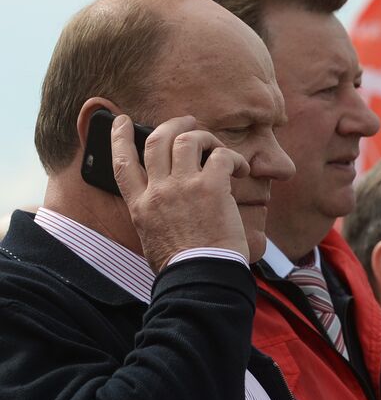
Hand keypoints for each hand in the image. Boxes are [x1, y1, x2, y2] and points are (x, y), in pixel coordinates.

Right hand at [112, 114, 250, 269]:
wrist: (199, 278)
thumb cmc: (183, 266)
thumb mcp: (152, 237)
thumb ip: (155, 214)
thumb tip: (166, 204)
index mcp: (140, 205)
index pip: (121, 163)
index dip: (120, 137)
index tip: (122, 121)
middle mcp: (157, 191)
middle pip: (157, 140)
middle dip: (174, 124)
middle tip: (189, 122)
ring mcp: (183, 187)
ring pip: (188, 139)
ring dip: (207, 138)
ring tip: (220, 150)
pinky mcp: (211, 187)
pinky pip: (222, 156)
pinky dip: (235, 158)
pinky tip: (242, 171)